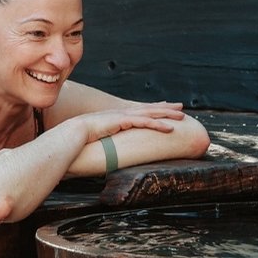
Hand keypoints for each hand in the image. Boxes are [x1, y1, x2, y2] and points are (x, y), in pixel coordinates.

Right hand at [69, 102, 184, 143]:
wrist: (75, 132)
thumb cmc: (85, 137)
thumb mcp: (101, 137)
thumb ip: (109, 140)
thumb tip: (111, 151)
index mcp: (119, 116)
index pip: (141, 110)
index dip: (155, 108)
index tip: (166, 106)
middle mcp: (123, 113)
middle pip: (150, 108)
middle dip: (166, 108)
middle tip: (181, 107)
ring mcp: (124, 116)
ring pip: (151, 113)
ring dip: (167, 114)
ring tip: (182, 116)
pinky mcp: (123, 121)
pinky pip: (145, 122)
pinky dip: (158, 124)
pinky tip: (170, 128)